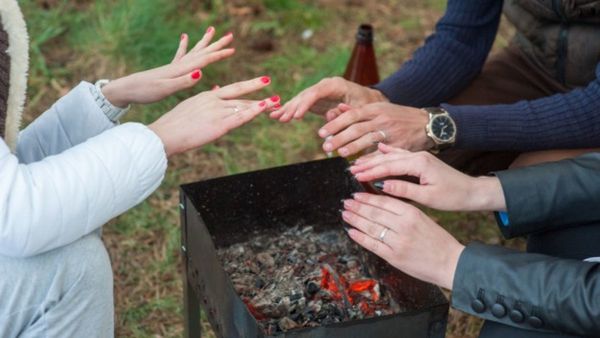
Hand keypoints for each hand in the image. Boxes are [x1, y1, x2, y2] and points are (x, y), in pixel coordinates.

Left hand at [102, 27, 234, 106]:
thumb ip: (183, 82)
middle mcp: (178, 65)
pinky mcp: (167, 70)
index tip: (233, 49)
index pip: (204, 60)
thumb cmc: (145, 92)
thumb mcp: (165, 89)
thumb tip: (201, 72)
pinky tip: (184, 37)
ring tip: (211, 30)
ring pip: (193, 51)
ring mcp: (173, 66)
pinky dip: (184, 46)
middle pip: (201, 52)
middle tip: (230, 35)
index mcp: (181, 70)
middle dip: (216, 44)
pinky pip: (180, 55)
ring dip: (203, 42)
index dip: (219, 54)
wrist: (126, 90)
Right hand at [149, 76, 278, 156]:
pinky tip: (264, 107)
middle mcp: (213, 101)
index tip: (260, 83)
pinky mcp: (219, 125)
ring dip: (262, 105)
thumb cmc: (173, 125)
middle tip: (272, 89)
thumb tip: (214, 93)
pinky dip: (254, 111)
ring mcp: (217, 112)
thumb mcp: (189, 108)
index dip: (247, 87)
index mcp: (205, 96)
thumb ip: (204, 102)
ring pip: (243, 106)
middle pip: (240, 95)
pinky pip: (240, 117)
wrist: (165, 134)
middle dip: (258, 91)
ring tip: (276, 103)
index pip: (231, 90)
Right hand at [269, 76, 387, 121]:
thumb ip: (345, 111)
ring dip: (288, 109)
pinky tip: (277, 115)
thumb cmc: (366, 105)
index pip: (316, 92)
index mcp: (335, 85)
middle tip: (282, 118)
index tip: (297, 116)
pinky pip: (300, 104)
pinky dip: (290, 110)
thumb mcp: (359, 109)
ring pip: (300, 99)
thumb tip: (329, 115)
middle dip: (293, 107)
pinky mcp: (315, 99)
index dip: (305, 104)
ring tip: (274, 116)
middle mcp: (324, 85)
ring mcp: (318, 91)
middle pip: (305, 95)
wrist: (368, 101)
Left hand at [318, 102, 431, 156]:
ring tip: (339, 154)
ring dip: (351, 148)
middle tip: (326, 147)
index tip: (322, 133)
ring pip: (367, 140)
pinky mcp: (399, 145)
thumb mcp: (380, 108)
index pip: (351, 115)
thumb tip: (337, 108)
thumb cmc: (400, 116)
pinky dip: (368, 159)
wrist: (427, 123)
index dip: (335, 124)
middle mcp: (382, 118)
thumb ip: (358, 109)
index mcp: (375, 108)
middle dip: (339, 138)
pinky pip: (380, 153)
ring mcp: (391, 132)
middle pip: (356, 128)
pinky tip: (358, 164)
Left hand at [342, 193, 464, 289]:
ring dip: (355, 220)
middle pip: (374, 213)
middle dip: (357, 207)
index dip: (367, 198)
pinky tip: (351, 231)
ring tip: (345, 214)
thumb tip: (381, 205)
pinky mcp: (394, 257)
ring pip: (371, 227)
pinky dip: (360, 237)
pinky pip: (372, 245)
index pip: (384, 202)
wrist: (450, 263)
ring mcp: (398, 242)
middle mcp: (403, 226)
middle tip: (346, 202)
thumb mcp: (424, 218)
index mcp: (412, 213)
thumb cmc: (438, 241)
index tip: (356, 194)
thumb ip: (403, 212)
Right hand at [350, 143, 505, 210]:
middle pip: (387, 158)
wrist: (472, 191)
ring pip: (392, 155)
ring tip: (358, 162)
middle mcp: (418, 156)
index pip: (388, 166)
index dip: (370, 171)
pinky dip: (387, 152)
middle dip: (368, 164)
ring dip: (374, 159)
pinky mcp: (422, 160)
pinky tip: (379, 148)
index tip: (355, 175)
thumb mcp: (428, 197)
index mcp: (420, 164)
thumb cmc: (453, 197)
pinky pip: (400, 154)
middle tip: (350, 169)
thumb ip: (404, 189)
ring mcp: (420, 156)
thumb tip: (383, 185)